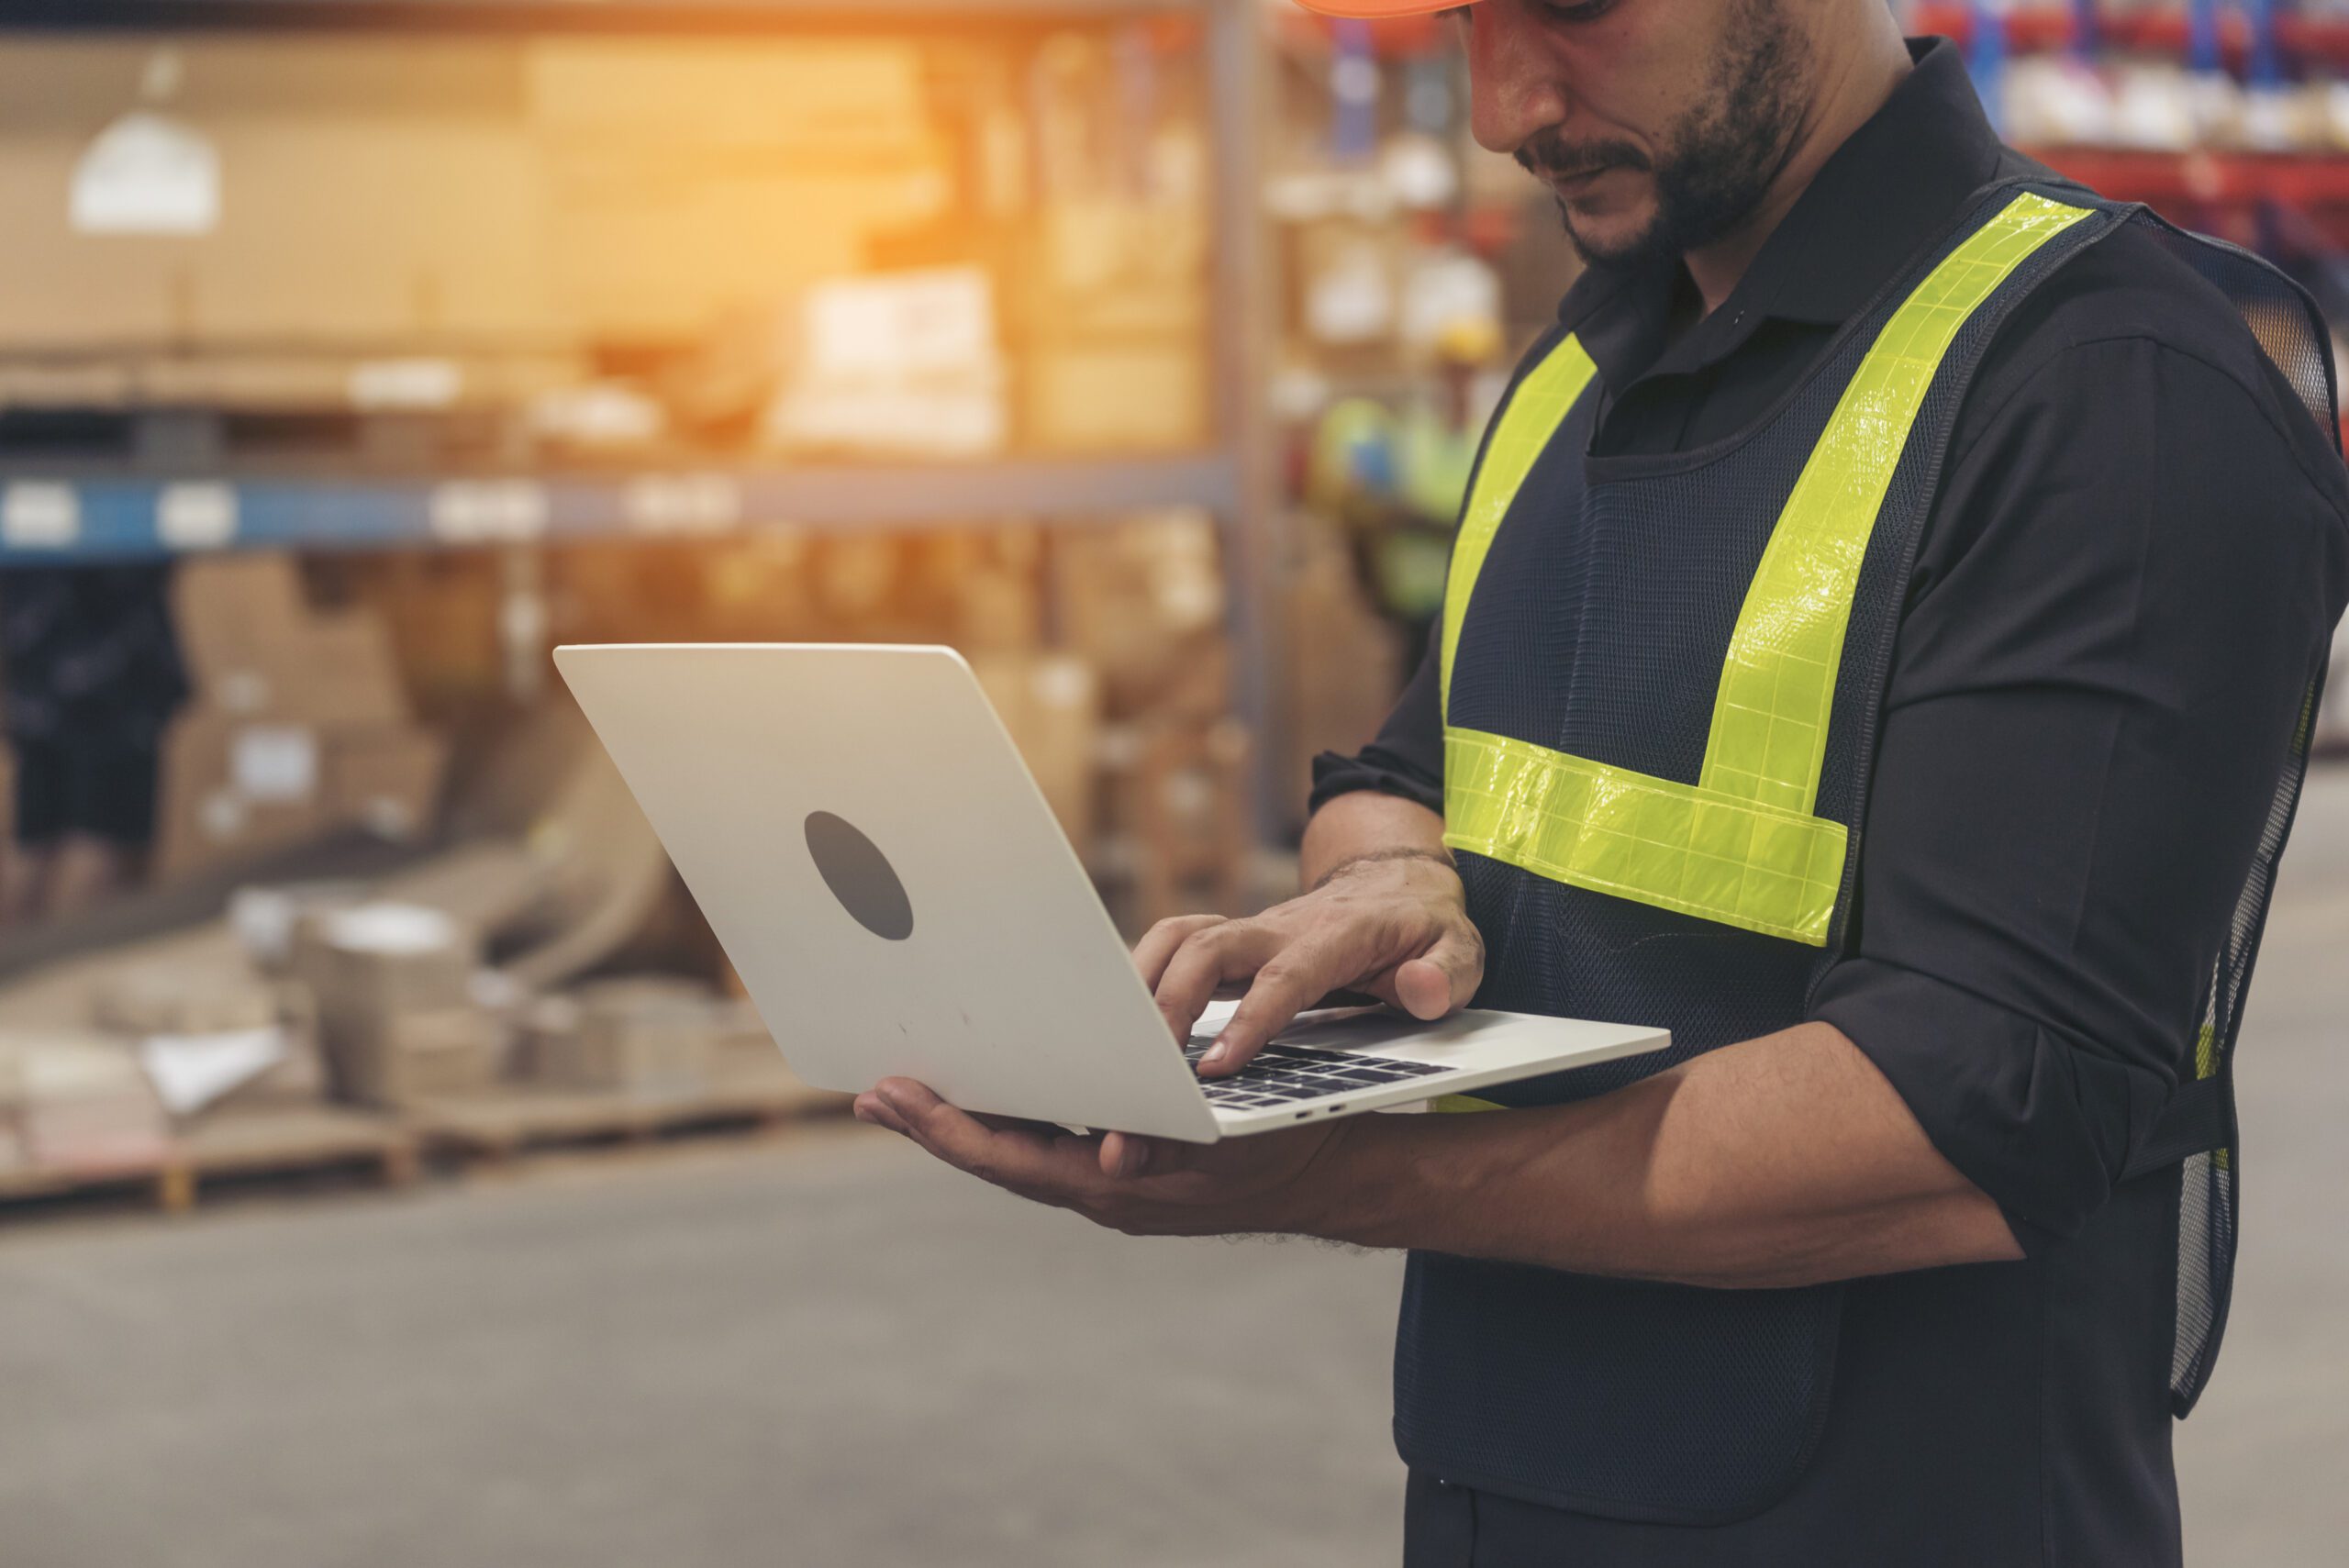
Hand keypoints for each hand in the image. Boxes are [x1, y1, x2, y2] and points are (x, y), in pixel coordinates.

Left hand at [853, 1078, 1352, 1238]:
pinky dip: (1008, 1119)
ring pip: (1016, 1150)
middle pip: (996, 1156)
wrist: (1324, 1173)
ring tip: (907, 1090)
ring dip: (963, 1120)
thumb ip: (1167, 1144)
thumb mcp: (1227, 1137)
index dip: (946, 1130)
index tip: (893, 1098)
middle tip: (871, 1092)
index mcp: (1111, 1187)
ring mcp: (1104, 1182)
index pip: (1007, 1161)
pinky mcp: (1117, 1167)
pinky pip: (1046, 1143)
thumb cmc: (1278, 1144)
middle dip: (933, 1124)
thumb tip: (1114, 1153)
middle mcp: (1096, 1189)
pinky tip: (987, 1091)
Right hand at [1133, 850, 1484, 1076]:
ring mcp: (1251, 932)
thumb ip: (1447, 974)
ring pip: (1179, 938)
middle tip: (1148, 1068)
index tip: (1217, 1068)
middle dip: (1172, 1003)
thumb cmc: (1424, 928)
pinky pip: (1175, 945)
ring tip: (1118, 1045)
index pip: (1286, 976)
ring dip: (1143, 983)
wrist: (1398, 885)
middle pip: (1210, 947)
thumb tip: (1420, 992)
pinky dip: (1142, 975)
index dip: (1250, 1020)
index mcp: (1338, 935)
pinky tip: (1127, 1024)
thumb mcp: (1463, 951)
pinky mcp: (1232, 943)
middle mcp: (1283, 927)